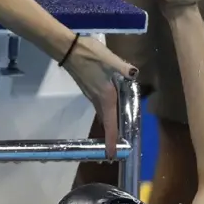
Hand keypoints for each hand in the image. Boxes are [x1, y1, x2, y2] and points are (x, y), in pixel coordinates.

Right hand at [62, 36, 137, 159]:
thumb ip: (123, 68)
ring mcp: (91, 94)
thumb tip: (134, 73)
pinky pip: (99, 106)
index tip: (112, 155)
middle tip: (114, 150)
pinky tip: (110, 109)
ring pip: (102, 114)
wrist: (68, 49)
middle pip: (106, 122)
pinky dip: (105, 114)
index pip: (110, 123)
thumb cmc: (89, 55)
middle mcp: (98, 99)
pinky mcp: (88, 88)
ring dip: (108, 126)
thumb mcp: (109, 59)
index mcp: (106, 95)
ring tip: (114, 134)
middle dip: (110, 137)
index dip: (111, 139)